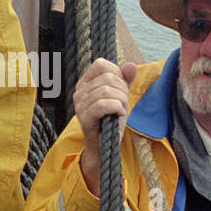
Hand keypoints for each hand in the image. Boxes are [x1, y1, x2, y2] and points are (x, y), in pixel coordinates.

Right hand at [73, 59, 137, 193]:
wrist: (106, 145)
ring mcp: (80, 105)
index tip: (120, 89)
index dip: (117, 73)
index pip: (101, 65)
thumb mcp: (121, 96)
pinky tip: (119, 114)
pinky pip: (102, 105)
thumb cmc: (112, 120)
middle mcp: (79, 92)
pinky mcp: (84, 118)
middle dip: (122, 90)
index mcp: (85, 83)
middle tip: (122, 104)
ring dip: (121, 101)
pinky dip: (116, 108)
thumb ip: (125, 79)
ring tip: (120, 111)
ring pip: (107, 90)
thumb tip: (131, 65)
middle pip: (108, 78)